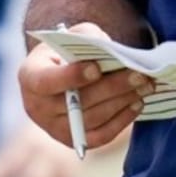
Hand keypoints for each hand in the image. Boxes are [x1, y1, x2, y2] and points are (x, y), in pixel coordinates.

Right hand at [18, 22, 154, 152]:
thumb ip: (89, 37)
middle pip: (77, 102)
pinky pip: (100, 136)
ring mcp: (53, 128)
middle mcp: (37, 108)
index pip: (46, 82)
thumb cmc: (68, 50)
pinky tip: (138, 104)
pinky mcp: (72, 141)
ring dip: (123, 102)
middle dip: (113, 87)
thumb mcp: (73, 35)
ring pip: (93, 118)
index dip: (72, 76)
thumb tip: (111, 51)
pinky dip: (121, 121)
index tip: (97, 68)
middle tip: (140, 74)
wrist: (60, 74)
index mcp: (30, 76)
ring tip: (145, 86)